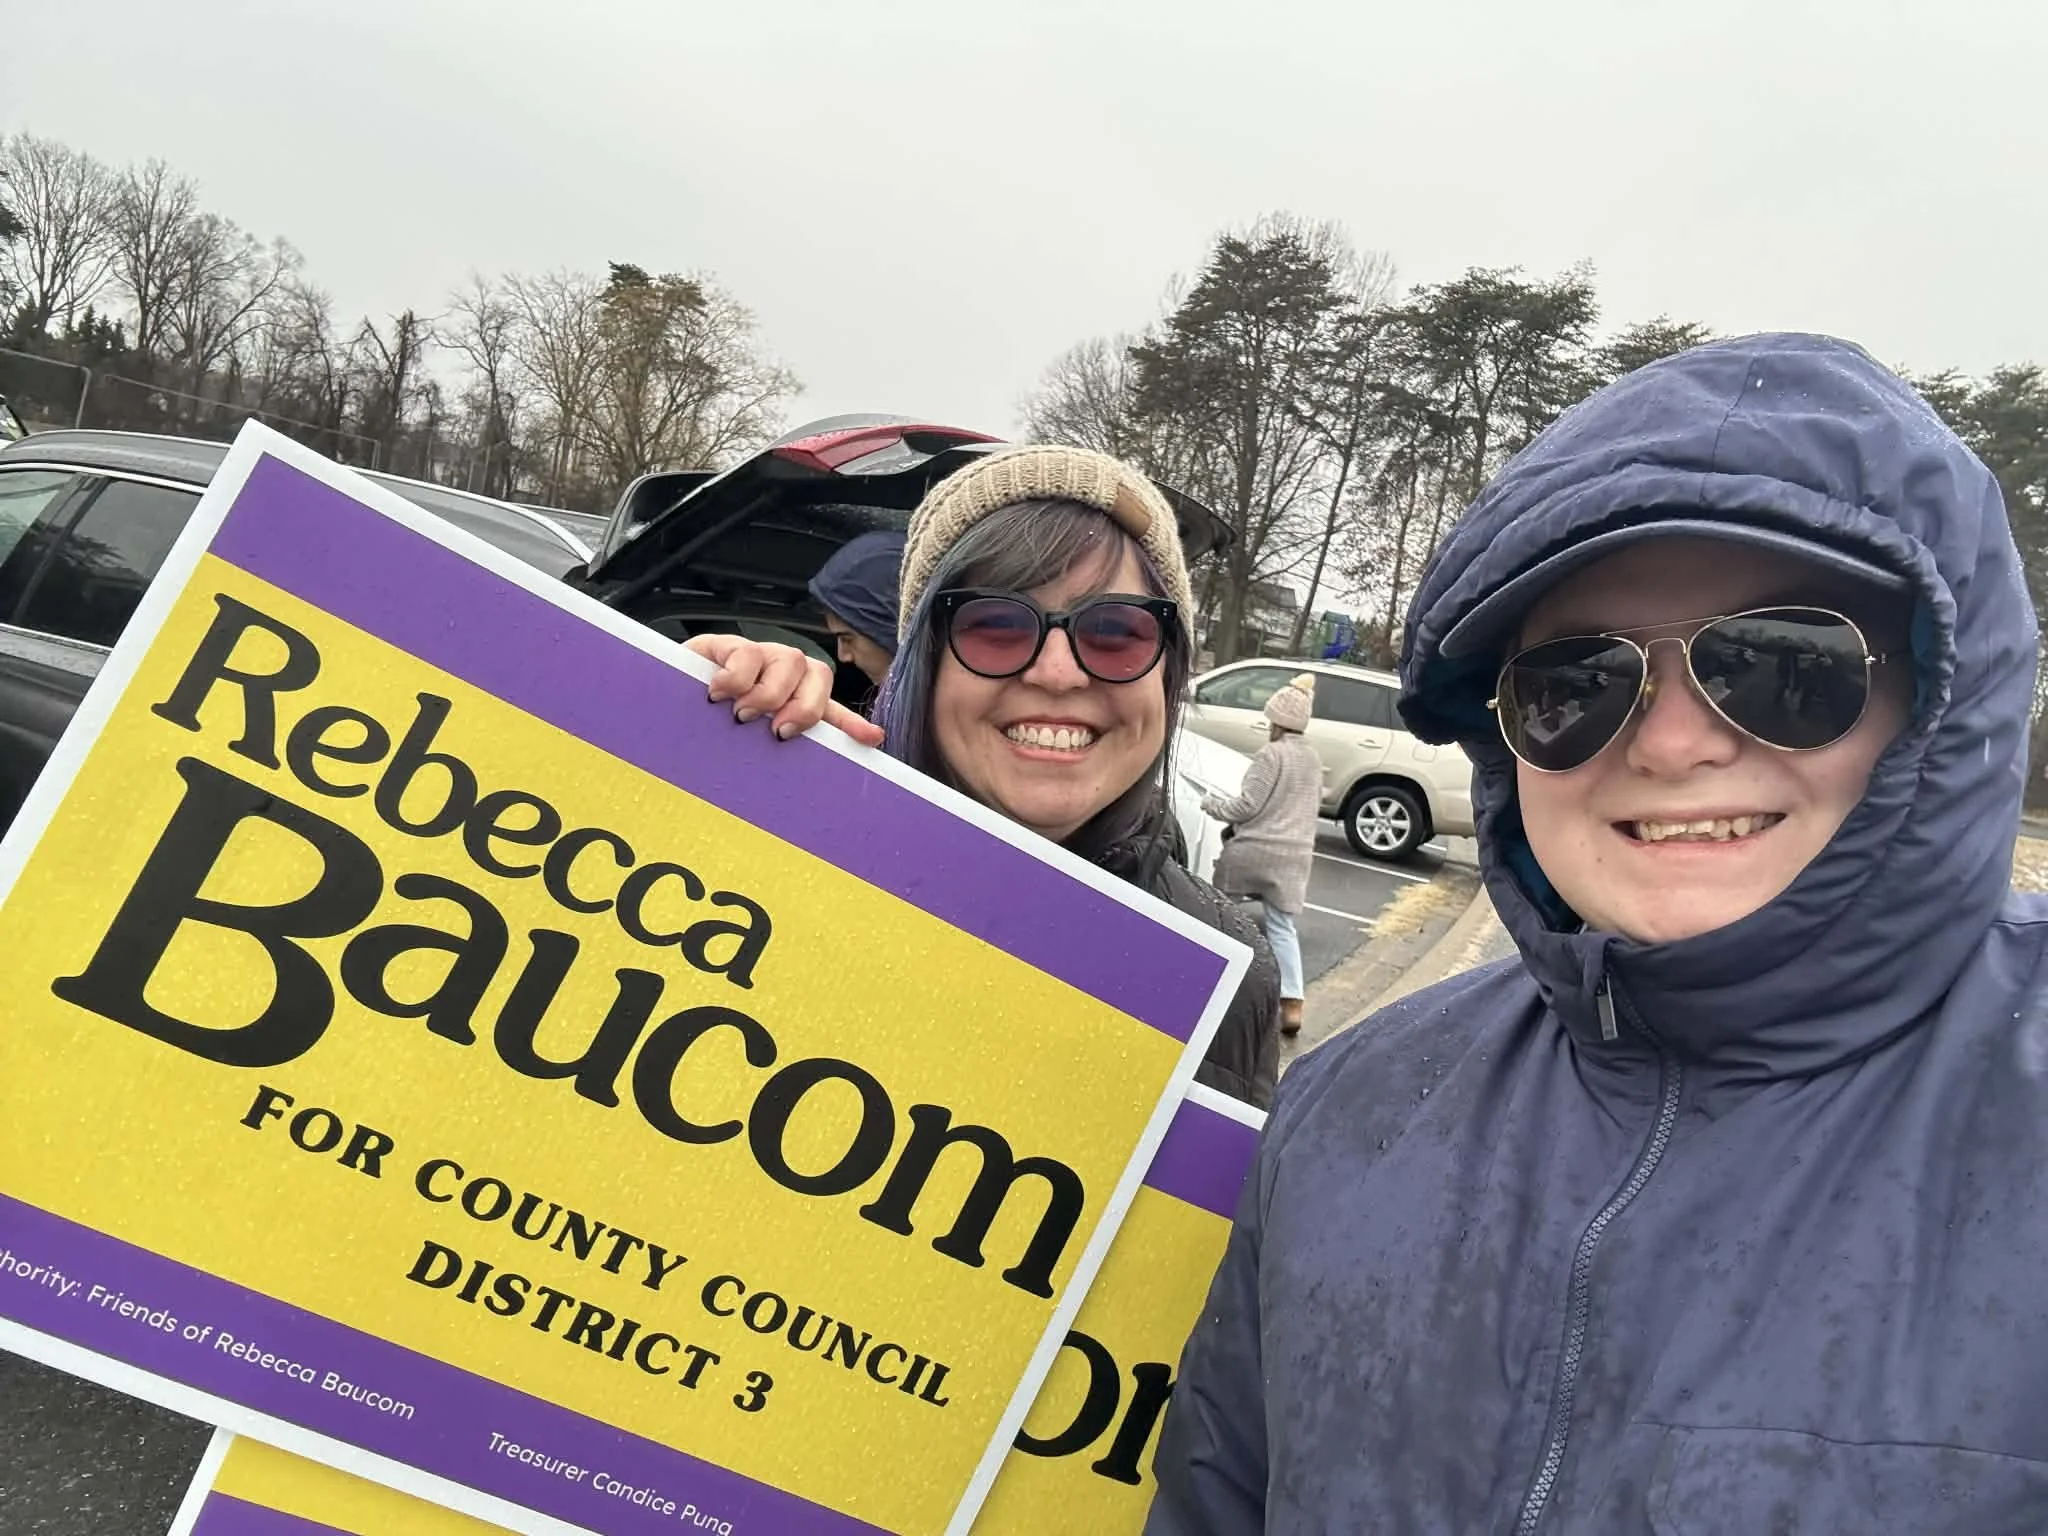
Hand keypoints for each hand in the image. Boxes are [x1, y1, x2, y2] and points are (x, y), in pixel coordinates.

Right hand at [685, 634, 886, 748]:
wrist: (660, 707)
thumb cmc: (709, 726)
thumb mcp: (751, 743)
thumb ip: (794, 748)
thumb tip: (847, 759)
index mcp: (793, 697)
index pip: (832, 706)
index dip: (852, 722)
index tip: (871, 739)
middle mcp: (781, 673)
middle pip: (817, 674)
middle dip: (804, 706)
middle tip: (778, 731)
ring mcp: (755, 656)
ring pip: (789, 660)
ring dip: (770, 693)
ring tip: (743, 715)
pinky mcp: (723, 646)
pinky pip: (744, 652)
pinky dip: (735, 678)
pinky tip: (718, 694)